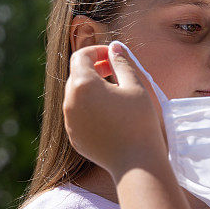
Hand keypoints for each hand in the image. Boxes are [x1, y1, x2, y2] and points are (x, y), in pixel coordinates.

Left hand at [63, 41, 166, 179]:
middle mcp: (70, 101)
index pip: (82, 56)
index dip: (97, 52)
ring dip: (92, 89)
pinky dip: (90, 108)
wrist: (136, 163)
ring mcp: (69, 121)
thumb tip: (114, 46)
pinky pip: (78, 115)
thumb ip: (123, 62)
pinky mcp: (74, 137)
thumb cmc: (140, 121)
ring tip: (116, 96)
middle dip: (94, 69)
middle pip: (76, 75)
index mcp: (83, 84)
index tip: (114, 58)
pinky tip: (111, 116)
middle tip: (116, 73)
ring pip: (76, 96)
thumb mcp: (136, 86)